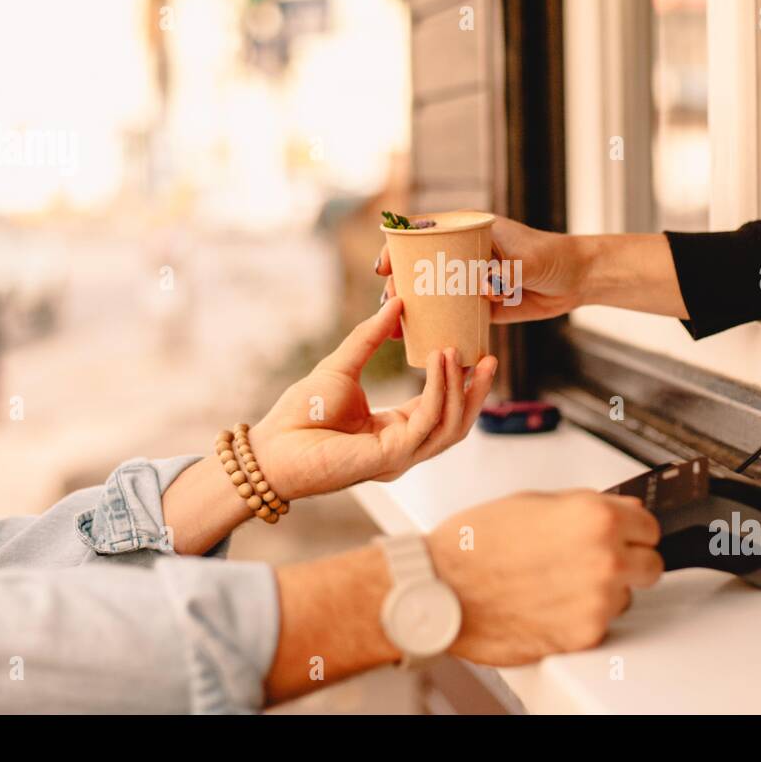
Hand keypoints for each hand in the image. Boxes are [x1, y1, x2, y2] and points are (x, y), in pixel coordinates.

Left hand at [250, 297, 496, 500]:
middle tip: (489, 357)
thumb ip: (369, 337)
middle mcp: (404, 447)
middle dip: (476, 391)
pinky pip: (427, 420)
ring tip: (461, 353)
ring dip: (461, 388)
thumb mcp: (342, 366)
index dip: (460, 383)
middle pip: (457, 423)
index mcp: (395, 431)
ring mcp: (400, 456)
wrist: (271, 446)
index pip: (441, 409)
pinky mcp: (390, 457)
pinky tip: (440, 362)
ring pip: (450, 426)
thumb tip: (395, 303)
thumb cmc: (300, 414)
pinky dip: (439, 390)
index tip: (473, 352)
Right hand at [375, 217, 587, 329]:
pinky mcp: (479, 305)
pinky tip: (420, 341)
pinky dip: (436, 326)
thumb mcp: (528, 260)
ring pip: (432, 294)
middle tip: (389, 306)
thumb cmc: (553, 257)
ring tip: (396, 329)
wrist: (577, 280)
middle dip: (399, 286)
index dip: (398, 249)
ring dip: (412, 310)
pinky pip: (452, 316)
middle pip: (420, 268)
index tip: (384, 267)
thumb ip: (505, 271)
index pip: (424, 234)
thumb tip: (482, 287)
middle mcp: (464, 254)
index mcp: (469, 231)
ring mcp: (469, 280)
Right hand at [426, 491, 663, 664]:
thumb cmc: (475, 544)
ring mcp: (598, 599)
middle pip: (652, 562)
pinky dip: (583, 616)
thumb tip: (611, 515)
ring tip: (562, 583)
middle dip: (630, 560)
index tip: (622, 534)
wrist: (441, 587)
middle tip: (598, 560)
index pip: (650, 523)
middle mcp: (605, 557)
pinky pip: (602, 622)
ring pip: (628, 596)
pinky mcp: (585, 634)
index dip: (631, 528)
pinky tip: (551, 603)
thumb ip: (583, 509)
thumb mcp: (534, 502)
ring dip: (606, 591)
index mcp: (595, 516)